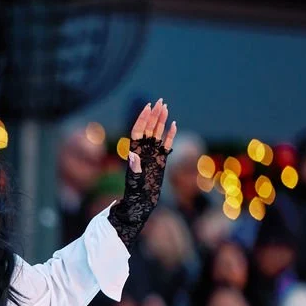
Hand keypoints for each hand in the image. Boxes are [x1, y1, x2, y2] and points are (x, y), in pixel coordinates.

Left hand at [109, 98, 177, 246]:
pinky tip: (173, 124)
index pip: (138, 132)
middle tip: (160, 101)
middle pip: (148, 130)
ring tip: (165, 107)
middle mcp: (144, 152)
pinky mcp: (160, 161)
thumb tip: (132, 155)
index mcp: (136, 154)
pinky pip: (165, 145)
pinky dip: (169, 135)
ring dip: (161, 121)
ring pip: (157, 135)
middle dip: (153, 115)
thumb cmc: (134, 196)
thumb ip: (134, 169)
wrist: (140, 205)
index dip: (142, 119)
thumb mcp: (134, 183)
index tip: (147, 107)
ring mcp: (152, 156)